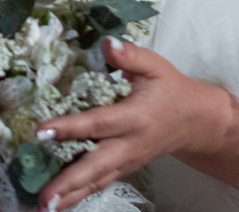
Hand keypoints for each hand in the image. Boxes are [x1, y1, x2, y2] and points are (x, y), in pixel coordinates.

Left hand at [34, 37, 238, 210]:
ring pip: (96, 182)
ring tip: (44, 207)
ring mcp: (127, 162)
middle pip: (96, 165)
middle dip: (69, 182)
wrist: (196, 121)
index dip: (70, 128)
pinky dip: (78, 196)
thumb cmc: (170, 89)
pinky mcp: (124, 169)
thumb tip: (106, 43)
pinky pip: (100, 184)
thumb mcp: (154, 66)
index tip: (42, 132)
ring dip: (70, 196)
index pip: (99, 123)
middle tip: (43, 197)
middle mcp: (129, 145)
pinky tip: (57, 203)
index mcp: (134, 117)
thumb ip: (129, 55)